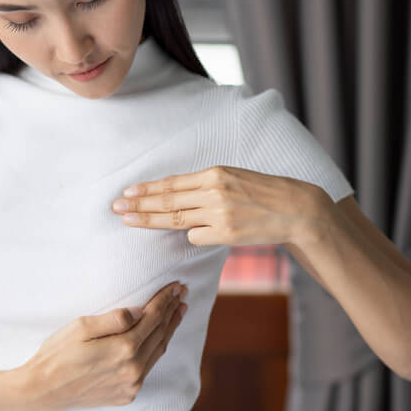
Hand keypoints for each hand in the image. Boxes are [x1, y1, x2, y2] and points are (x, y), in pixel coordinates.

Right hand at [20, 281, 188, 410]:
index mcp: (124, 349)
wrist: (42, 390)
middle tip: (182, 293)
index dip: (165, 300)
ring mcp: (131, 385)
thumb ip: (114, 319)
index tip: (175, 286)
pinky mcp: (126, 394)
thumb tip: (140, 310)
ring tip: (178, 312)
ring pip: (158, 352)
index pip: (153, 318)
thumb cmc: (58, 354)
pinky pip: (148, 368)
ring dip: (169, 330)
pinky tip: (158, 338)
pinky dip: (156, 349)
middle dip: (172, 311)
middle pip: (160, 333)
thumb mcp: (81, 327)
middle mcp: (133, 369)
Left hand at [111, 165, 332, 246]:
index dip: (147, 190)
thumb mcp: (232, 178)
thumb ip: (205, 185)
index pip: (172, 183)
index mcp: (215, 173)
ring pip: (176, 220)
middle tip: (116, 208)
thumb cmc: (261, 192)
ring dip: (150, 221)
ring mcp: (220, 214)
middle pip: (167, 201)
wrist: (294, 208)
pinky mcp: (227, 234)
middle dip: (138, 205)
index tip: (127, 193)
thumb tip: (175, 196)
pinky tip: (204, 232)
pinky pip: (198, 237)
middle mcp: (214, 192)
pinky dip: (196, 236)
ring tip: (129, 221)